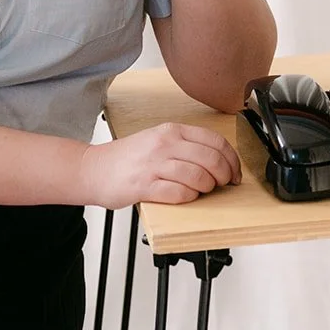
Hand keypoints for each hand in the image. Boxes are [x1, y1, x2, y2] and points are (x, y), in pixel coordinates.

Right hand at [78, 122, 241, 207]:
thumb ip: (186, 146)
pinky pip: (179, 193)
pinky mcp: (145, 186)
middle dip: (224, 176)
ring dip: (206, 188)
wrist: (94, 169)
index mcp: (172, 131)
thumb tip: (219, 159)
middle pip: (211, 159)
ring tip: (201, 191)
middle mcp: (164, 144)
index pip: (215, 141)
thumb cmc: (128, 158)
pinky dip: (188, 198)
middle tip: (223, 185)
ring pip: (198, 177)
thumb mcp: (158, 140)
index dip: (232, 159)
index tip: (235, 172)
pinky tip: (184, 196)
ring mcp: (154, 164)